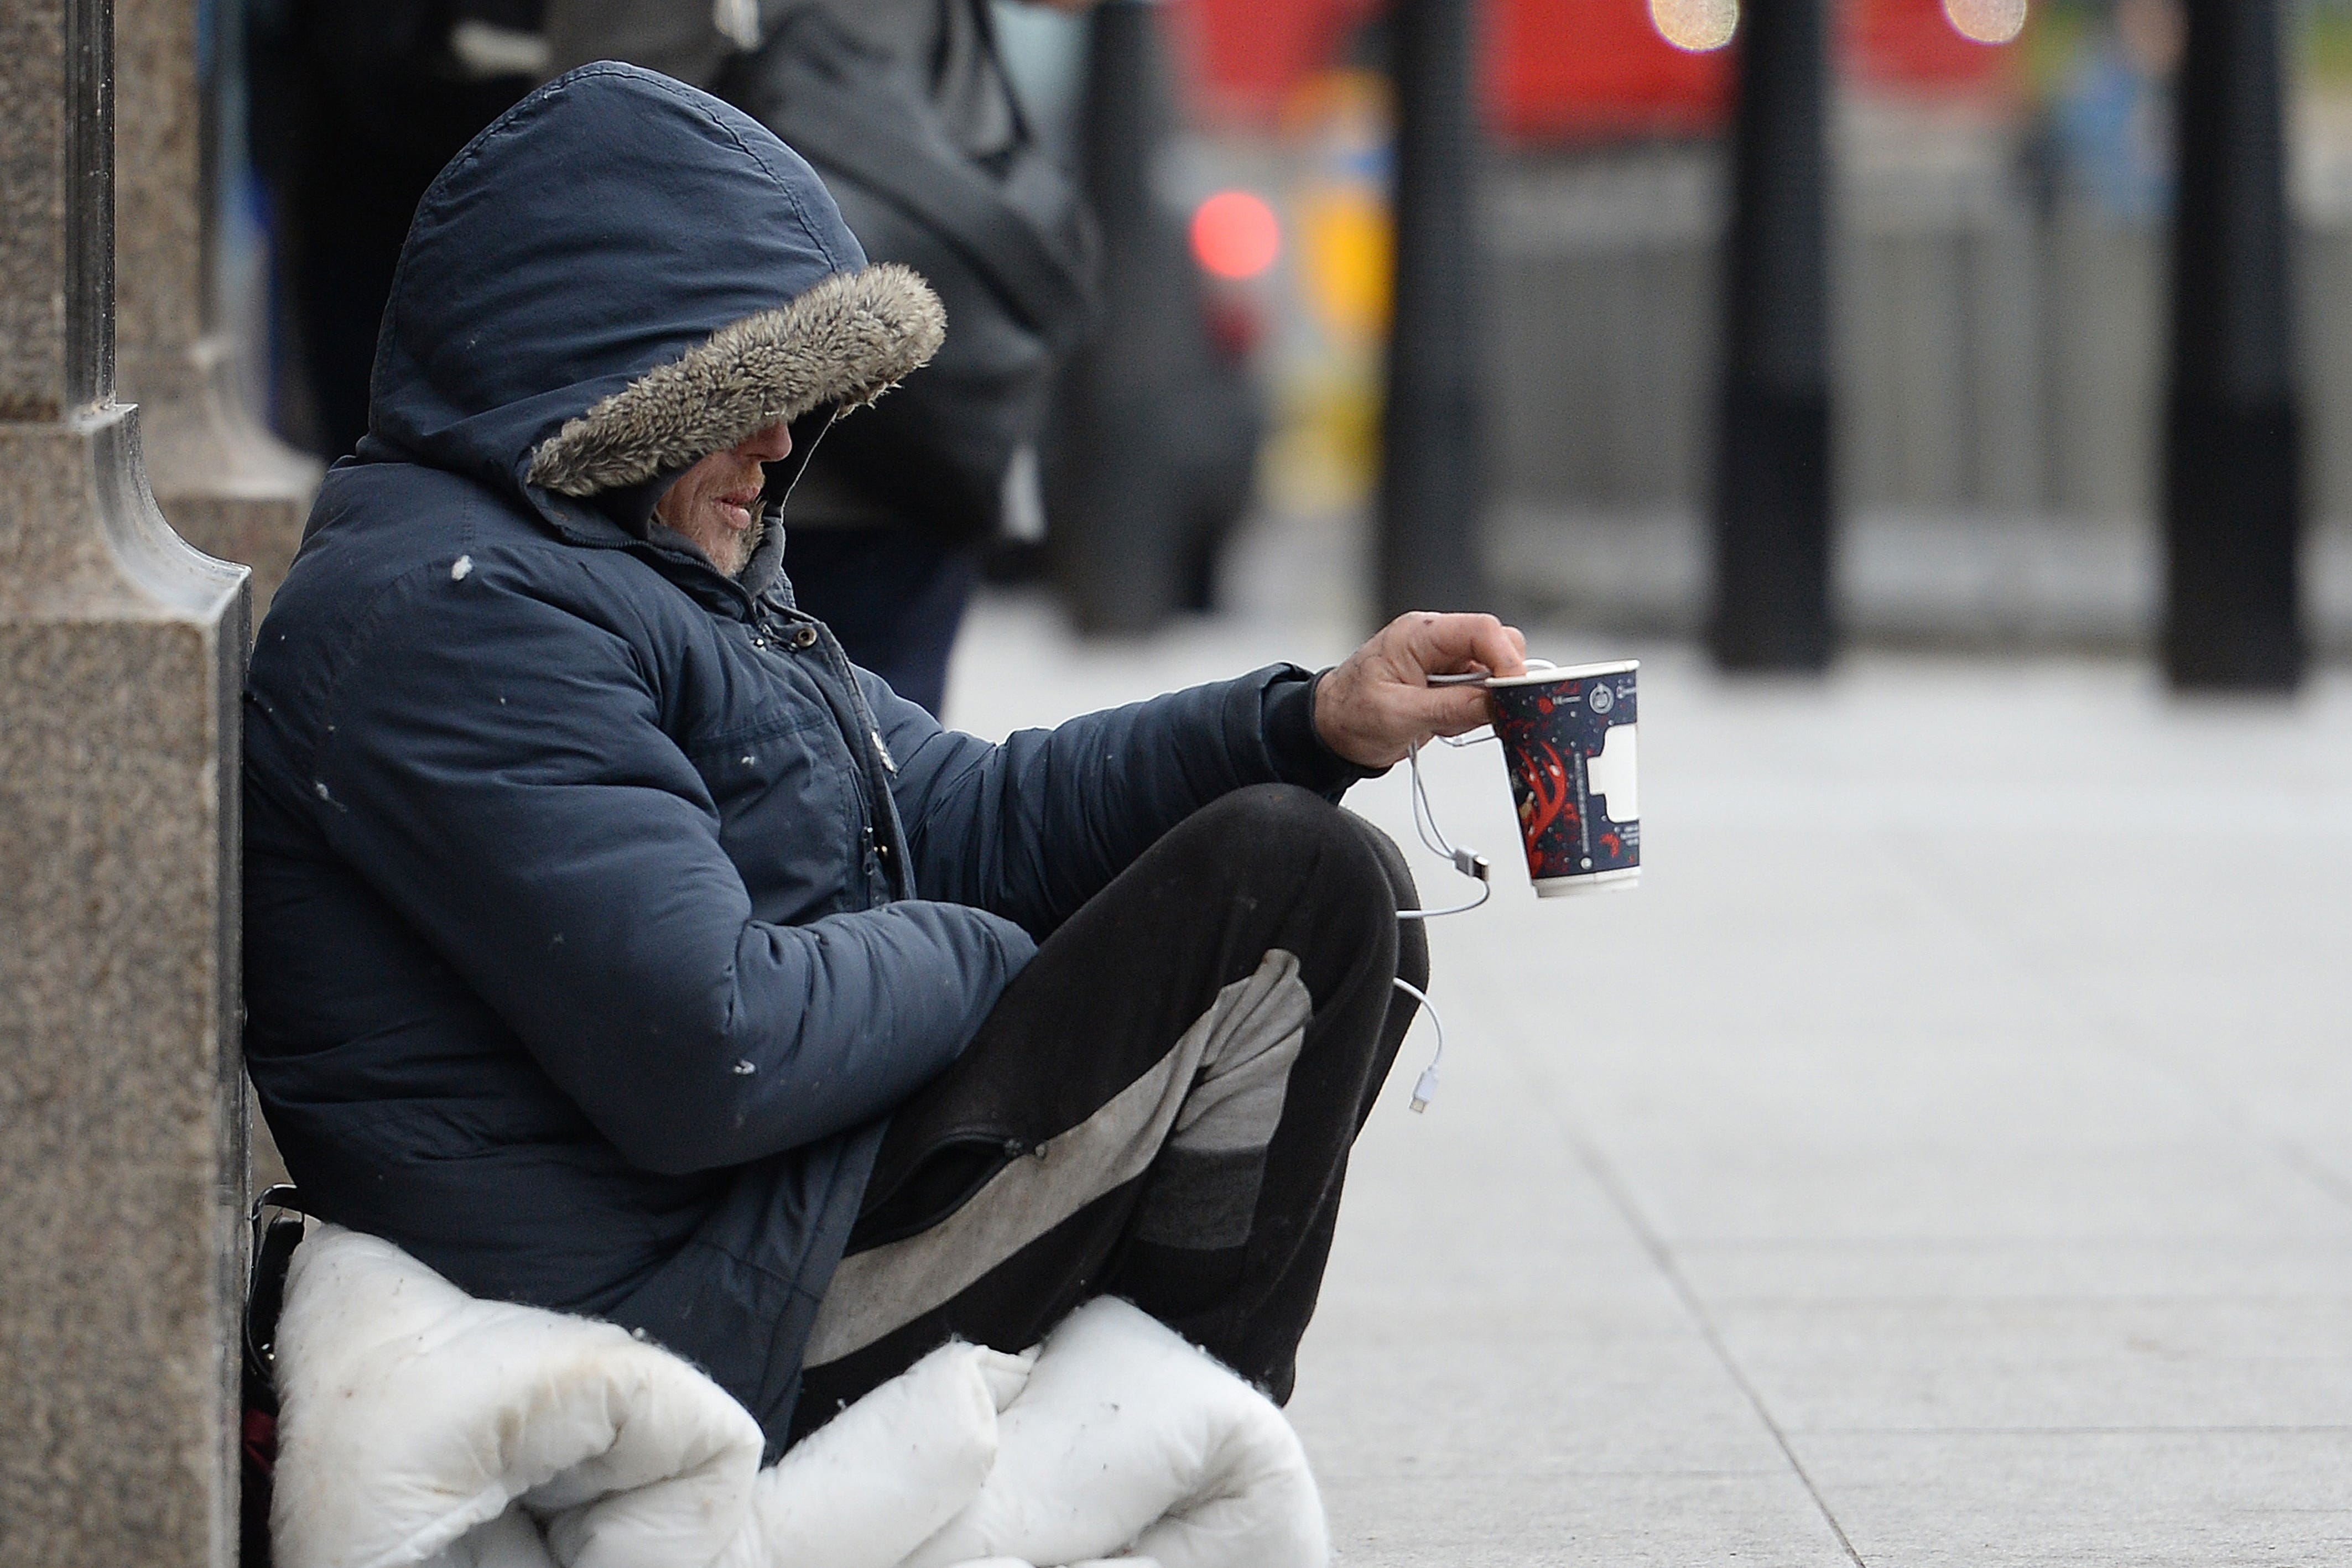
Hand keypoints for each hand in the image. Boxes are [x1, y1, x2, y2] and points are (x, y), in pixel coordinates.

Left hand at [1313, 612, 1528, 768]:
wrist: (1331, 731)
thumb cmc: (1350, 715)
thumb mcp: (1397, 716)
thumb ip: (1450, 708)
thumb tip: (1495, 703)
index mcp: (1419, 634)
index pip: (1482, 630)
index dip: (1506, 659)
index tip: (1514, 691)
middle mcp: (1436, 641)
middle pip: (1497, 645)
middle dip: (1497, 683)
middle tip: (1478, 713)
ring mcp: (1444, 662)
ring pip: (1493, 672)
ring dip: (1482, 703)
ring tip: (1444, 722)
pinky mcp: (1449, 683)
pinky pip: (1481, 693)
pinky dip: (1473, 713)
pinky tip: (1442, 724)